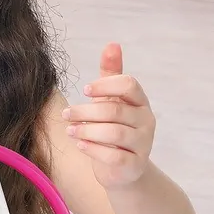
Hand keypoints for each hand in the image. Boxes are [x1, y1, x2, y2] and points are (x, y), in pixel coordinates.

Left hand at [63, 43, 155, 187]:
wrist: (123, 169)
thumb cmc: (114, 128)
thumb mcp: (111, 100)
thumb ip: (111, 74)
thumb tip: (112, 44)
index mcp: (140, 102)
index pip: (129, 85)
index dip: (105, 85)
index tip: (84, 90)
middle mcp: (146, 121)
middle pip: (115, 110)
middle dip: (86, 111)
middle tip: (66, 114)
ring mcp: (143, 144)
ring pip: (114, 133)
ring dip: (87, 130)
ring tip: (70, 130)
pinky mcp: (134, 165)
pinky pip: (114, 156)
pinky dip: (93, 149)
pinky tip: (80, 144)